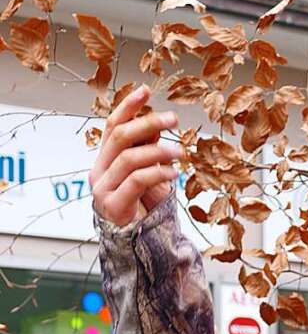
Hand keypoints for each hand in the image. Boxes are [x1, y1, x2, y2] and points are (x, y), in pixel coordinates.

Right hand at [90, 85, 180, 226]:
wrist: (137, 243)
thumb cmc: (142, 208)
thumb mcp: (149, 174)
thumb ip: (147, 151)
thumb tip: (155, 126)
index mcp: (105, 161)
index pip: (112, 126)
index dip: (128, 107)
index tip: (145, 90)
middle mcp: (99, 171)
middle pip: (119, 137)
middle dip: (147, 123)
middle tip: (173, 118)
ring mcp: (103, 188)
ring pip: (129, 158)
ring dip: (158, 151)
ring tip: (181, 151)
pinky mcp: (113, 205)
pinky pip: (136, 180)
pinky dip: (157, 173)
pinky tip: (174, 173)